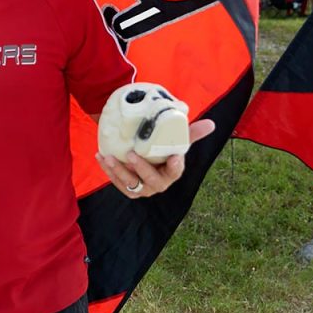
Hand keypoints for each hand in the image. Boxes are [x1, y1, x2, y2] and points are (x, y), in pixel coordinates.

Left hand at [96, 119, 215, 198]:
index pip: (176, 171)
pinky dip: (107, 170)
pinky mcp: (128, 189)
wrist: (145, 155)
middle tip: (130, 155)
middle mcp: (158, 184)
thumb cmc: (163, 148)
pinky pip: (116, 182)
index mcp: (172, 172)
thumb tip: (212, 124)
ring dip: (118, 171)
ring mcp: (142, 188)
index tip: (174, 157)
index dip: (175, 165)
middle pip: (151, 180)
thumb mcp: (176, 140)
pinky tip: (100, 156)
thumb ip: (191, 133)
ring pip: (130, 184)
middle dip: (141, 168)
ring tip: (108, 157)